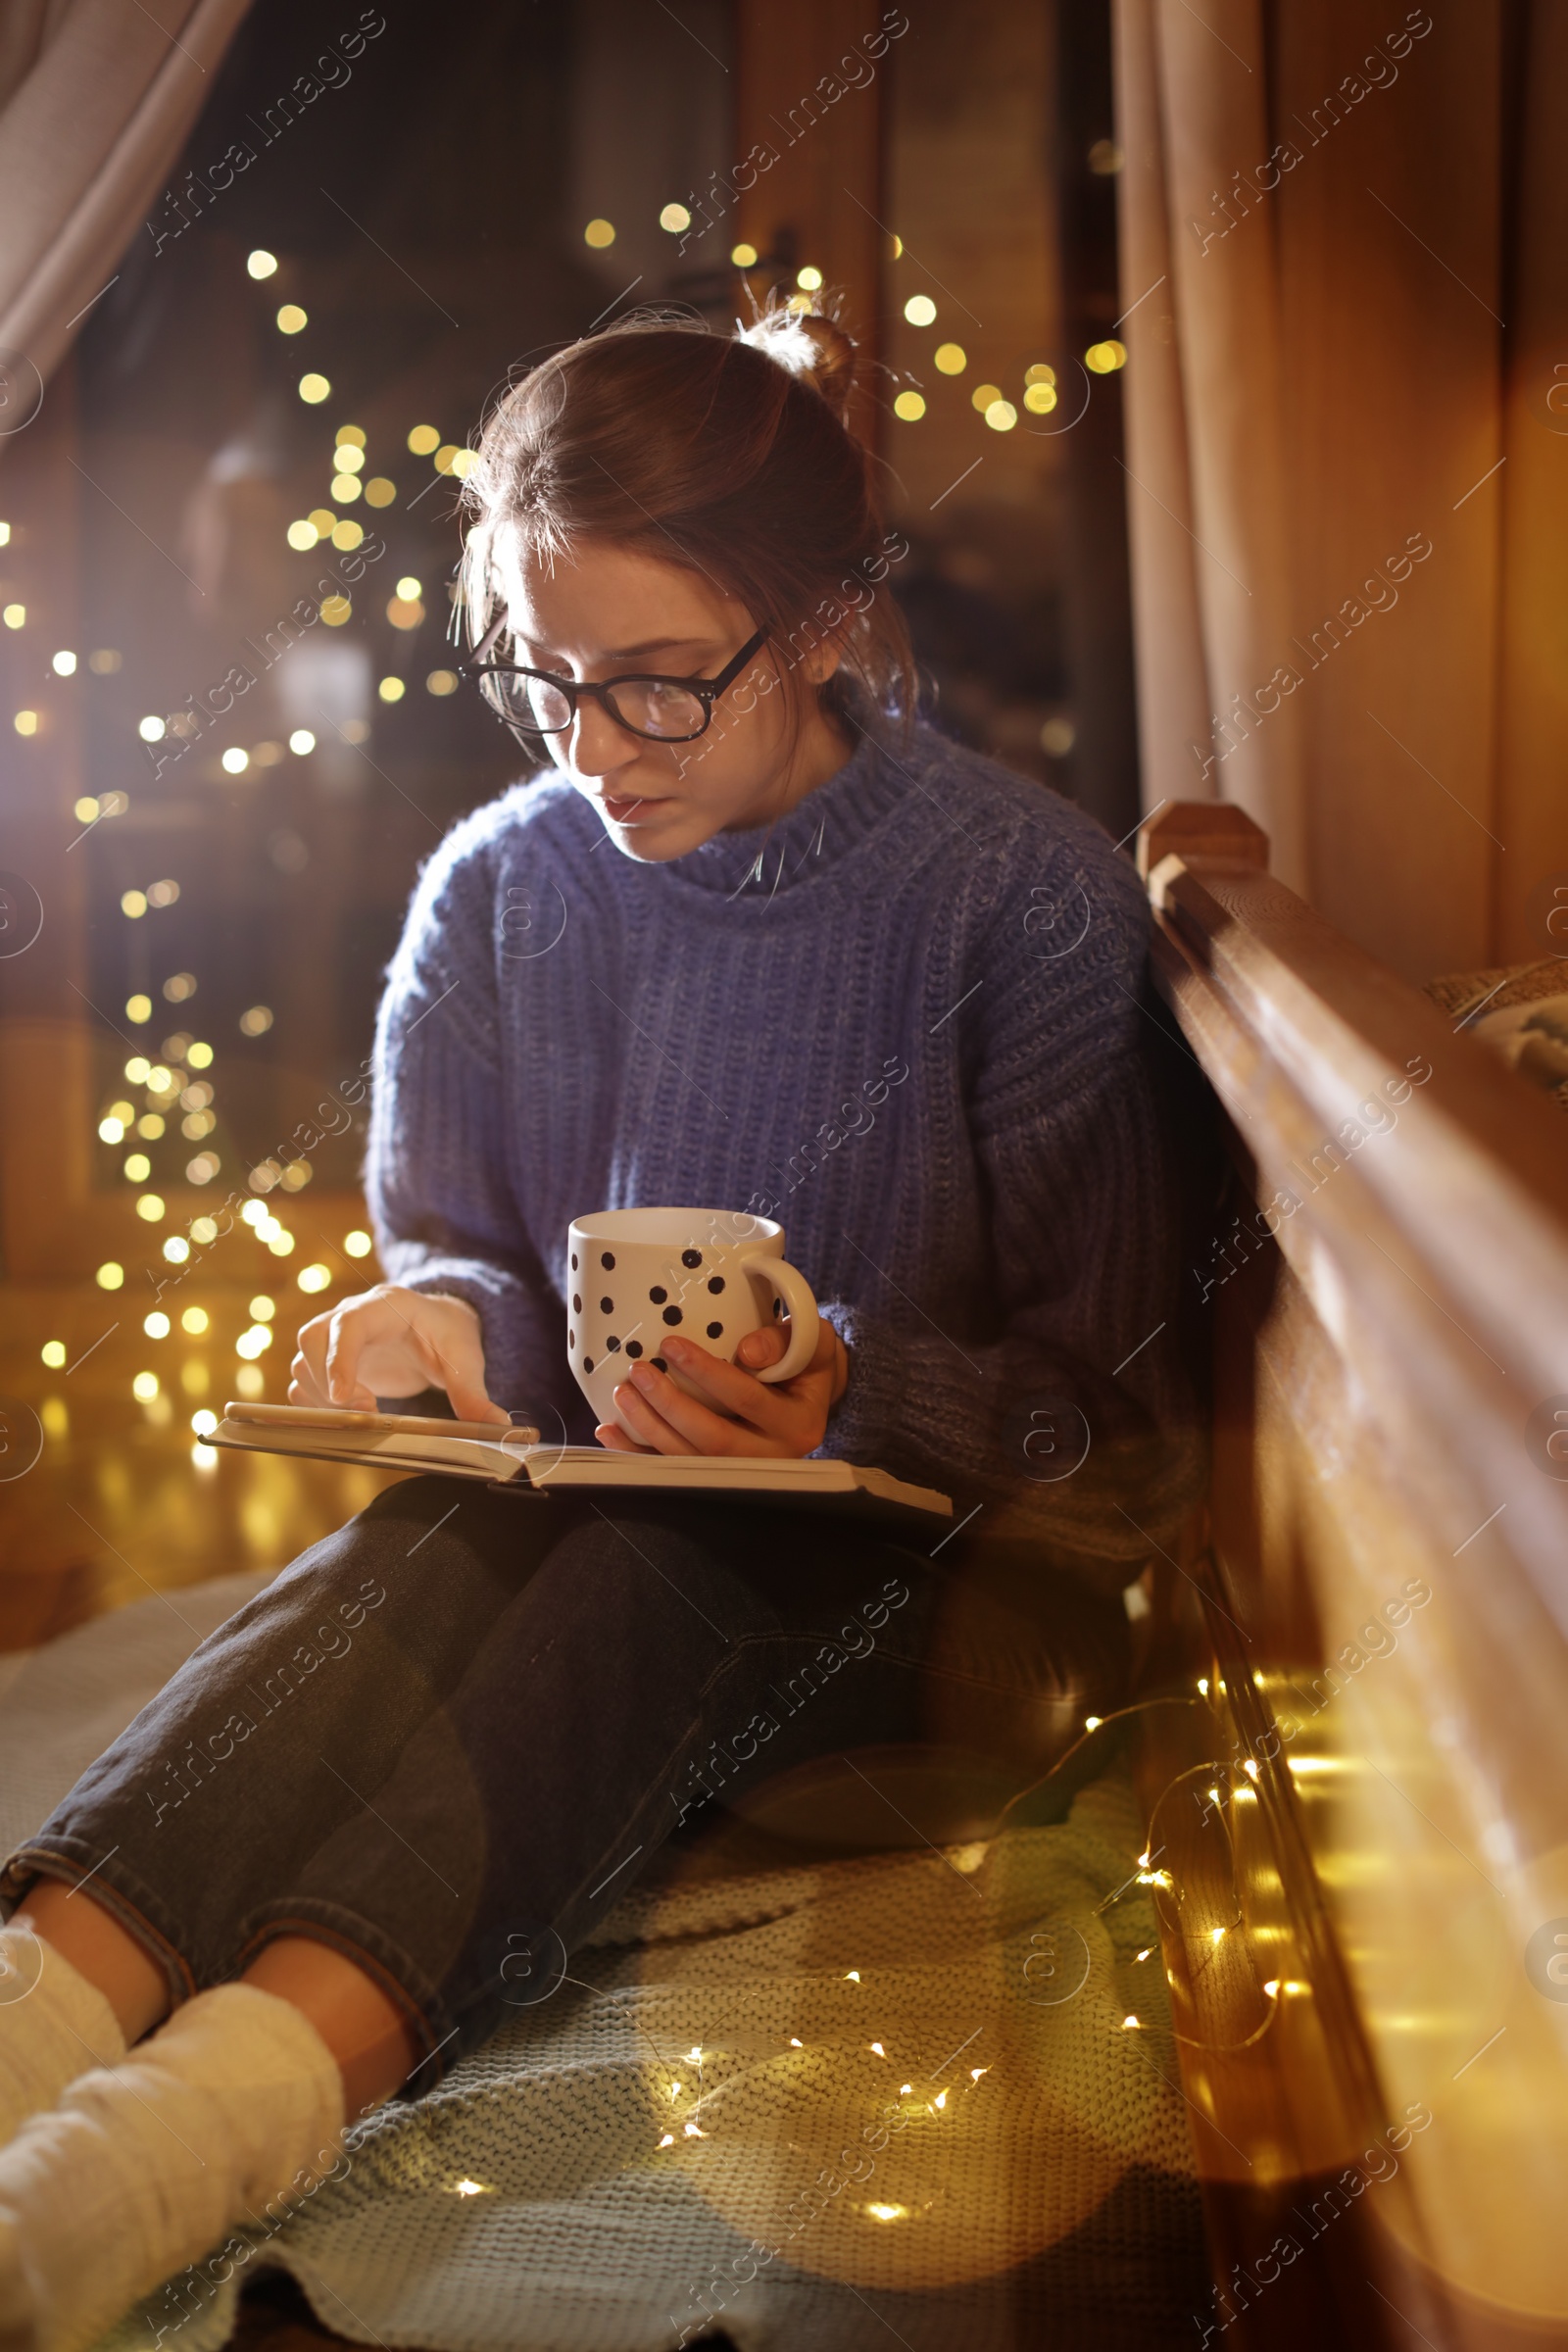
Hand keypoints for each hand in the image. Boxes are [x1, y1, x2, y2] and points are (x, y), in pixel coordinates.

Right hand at [289, 1285, 508, 1424]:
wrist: (439, 1329)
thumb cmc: (450, 1338)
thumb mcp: (465, 1362)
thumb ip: (474, 1394)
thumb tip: (498, 1425)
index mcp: (385, 1305)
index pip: (349, 1323)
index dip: (340, 1358)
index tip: (344, 1397)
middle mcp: (351, 1314)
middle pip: (313, 1339)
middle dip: (329, 1381)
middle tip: (366, 1410)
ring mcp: (335, 1337)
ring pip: (303, 1361)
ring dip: (321, 1396)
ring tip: (363, 1413)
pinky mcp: (329, 1361)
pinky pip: (302, 1379)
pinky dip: (313, 1403)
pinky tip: (347, 1415)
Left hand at [596, 1314, 849, 1458]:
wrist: (808, 1401)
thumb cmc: (804, 1364)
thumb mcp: (812, 1344)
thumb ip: (785, 1340)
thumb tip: (747, 1351)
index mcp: (798, 1424)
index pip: (746, 1398)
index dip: (706, 1372)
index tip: (671, 1344)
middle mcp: (773, 1458)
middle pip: (713, 1438)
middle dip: (669, 1405)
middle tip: (639, 1369)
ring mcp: (744, 1475)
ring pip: (689, 1460)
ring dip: (649, 1428)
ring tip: (622, 1392)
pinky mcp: (717, 1480)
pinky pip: (672, 1472)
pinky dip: (638, 1454)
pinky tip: (610, 1432)